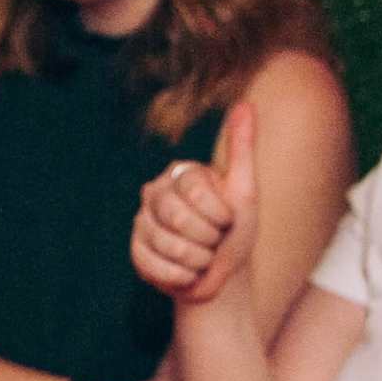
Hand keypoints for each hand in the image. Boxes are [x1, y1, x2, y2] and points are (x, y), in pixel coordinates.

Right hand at [133, 102, 258, 305]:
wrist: (224, 276)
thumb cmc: (235, 231)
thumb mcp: (245, 190)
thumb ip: (242, 148)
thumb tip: (246, 103)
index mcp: (179, 174)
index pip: (195, 191)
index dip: (219, 215)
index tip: (227, 221)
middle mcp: (155, 193)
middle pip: (177, 217)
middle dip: (208, 239)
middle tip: (214, 242)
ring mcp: (141, 222)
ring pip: (166, 244)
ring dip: (196, 260)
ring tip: (202, 258)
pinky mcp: (135, 252)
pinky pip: (152, 264)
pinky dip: (179, 276)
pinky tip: (187, 273)